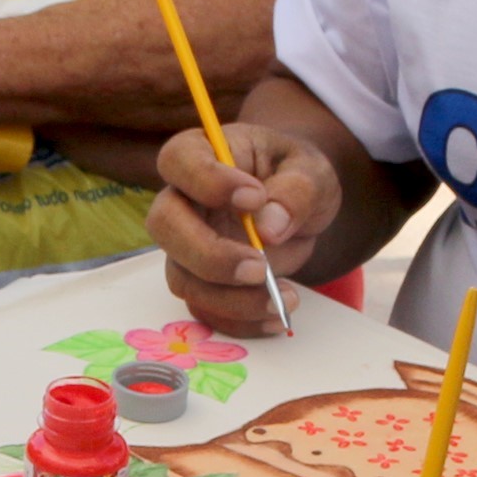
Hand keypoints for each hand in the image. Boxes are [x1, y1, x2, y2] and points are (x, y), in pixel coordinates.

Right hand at [148, 124, 336, 336]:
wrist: (301, 207)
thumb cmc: (297, 176)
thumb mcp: (311, 171)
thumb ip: (295, 190)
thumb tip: (269, 228)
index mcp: (201, 154)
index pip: (179, 160)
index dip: (207, 181)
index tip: (254, 197)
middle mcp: (183, 200)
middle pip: (165, 226)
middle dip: (210, 254)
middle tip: (260, 268)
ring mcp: (187, 246)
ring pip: (183, 278)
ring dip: (231, 299)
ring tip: (284, 298)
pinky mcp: (203, 282)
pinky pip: (208, 309)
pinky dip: (242, 321)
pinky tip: (278, 316)